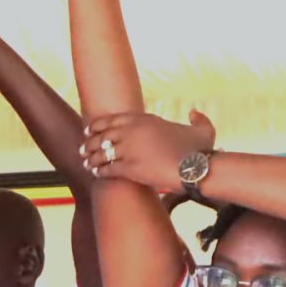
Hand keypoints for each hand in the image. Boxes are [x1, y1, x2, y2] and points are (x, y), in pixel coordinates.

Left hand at [79, 109, 214, 195]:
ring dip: (91, 158)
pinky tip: (96, 174)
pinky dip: (100, 172)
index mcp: (145, 119)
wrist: (196, 168)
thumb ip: (198, 118)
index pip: (112, 119)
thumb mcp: (203, 130)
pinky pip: (107, 169)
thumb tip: (194, 111)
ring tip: (86, 164)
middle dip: (90, 142)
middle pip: (102, 135)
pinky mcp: (129, 168)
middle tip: (83, 148)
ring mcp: (129, 149)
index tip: (90, 129)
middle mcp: (133, 131)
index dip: (98, 125)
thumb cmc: (199, 151)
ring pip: (101, 152)